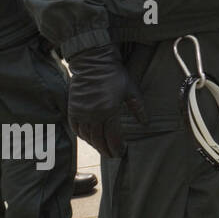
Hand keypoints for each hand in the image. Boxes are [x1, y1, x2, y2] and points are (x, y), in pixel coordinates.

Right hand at [66, 43, 146, 157]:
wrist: (93, 62)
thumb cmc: (115, 75)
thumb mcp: (131, 90)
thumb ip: (138, 108)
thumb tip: (146, 123)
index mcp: (108, 111)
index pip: (112, 136)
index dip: (117, 147)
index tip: (122, 153)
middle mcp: (92, 114)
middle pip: (98, 140)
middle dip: (107, 150)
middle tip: (113, 155)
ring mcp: (80, 112)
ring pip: (87, 136)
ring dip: (95, 145)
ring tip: (104, 149)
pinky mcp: (72, 109)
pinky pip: (76, 128)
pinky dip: (83, 136)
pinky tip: (90, 139)